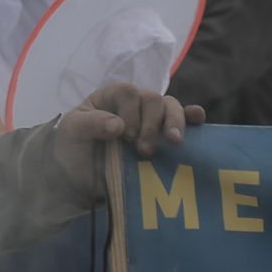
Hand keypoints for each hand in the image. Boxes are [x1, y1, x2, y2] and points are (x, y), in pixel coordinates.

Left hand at [51, 82, 203, 197]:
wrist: (79, 179)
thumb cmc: (74, 148)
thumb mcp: (72, 132)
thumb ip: (90, 123)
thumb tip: (118, 125)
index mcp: (111, 97)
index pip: (129, 92)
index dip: (130, 112)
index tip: (125, 136)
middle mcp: (134, 104)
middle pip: (154, 100)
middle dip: (152, 124)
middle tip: (143, 150)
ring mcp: (151, 120)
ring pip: (171, 108)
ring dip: (175, 124)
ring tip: (174, 142)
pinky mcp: (162, 139)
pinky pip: (184, 121)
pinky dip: (193, 119)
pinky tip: (199, 120)